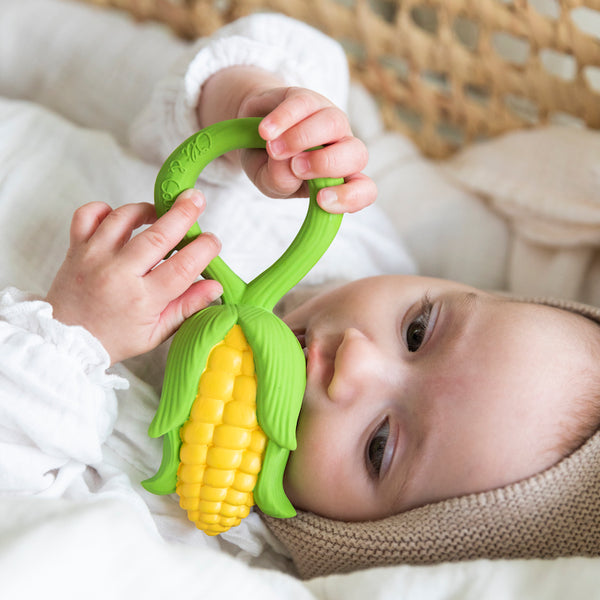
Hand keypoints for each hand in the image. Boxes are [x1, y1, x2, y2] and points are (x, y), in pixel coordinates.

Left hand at [46, 189, 221, 363]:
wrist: (66, 342)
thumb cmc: (114, 339)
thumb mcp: (156, 333)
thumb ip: (187, 307)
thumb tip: (214, 286)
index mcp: (142, 300)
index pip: (182, 267)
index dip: (203, 250)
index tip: (213, 242)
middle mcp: (118, 274)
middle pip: (157, 236)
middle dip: (183, 214)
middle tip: (196, 199)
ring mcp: (94, 258)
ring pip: (123, 218)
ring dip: (146, 209)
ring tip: (160, 212)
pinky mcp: (76, 248)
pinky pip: (88, 215)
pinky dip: (104, 209)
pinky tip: (120, 218)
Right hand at [240, 86, 376, 213]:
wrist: (250, 131)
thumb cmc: (269, 165)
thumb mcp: (269, 182)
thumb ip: (280, 182)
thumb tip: (289, 166)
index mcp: (340, 178)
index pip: (364, 189)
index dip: (351, 197)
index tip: (321, 200)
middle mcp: (342, 149)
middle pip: (357, 154)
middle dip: (327, 164)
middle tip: (296, 168)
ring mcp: (329, 121)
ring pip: (333, 123)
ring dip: (303, 139)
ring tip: (274, 150)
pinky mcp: (309, 99)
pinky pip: (304, 104)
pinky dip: (284, 119)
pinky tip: (266, 132)